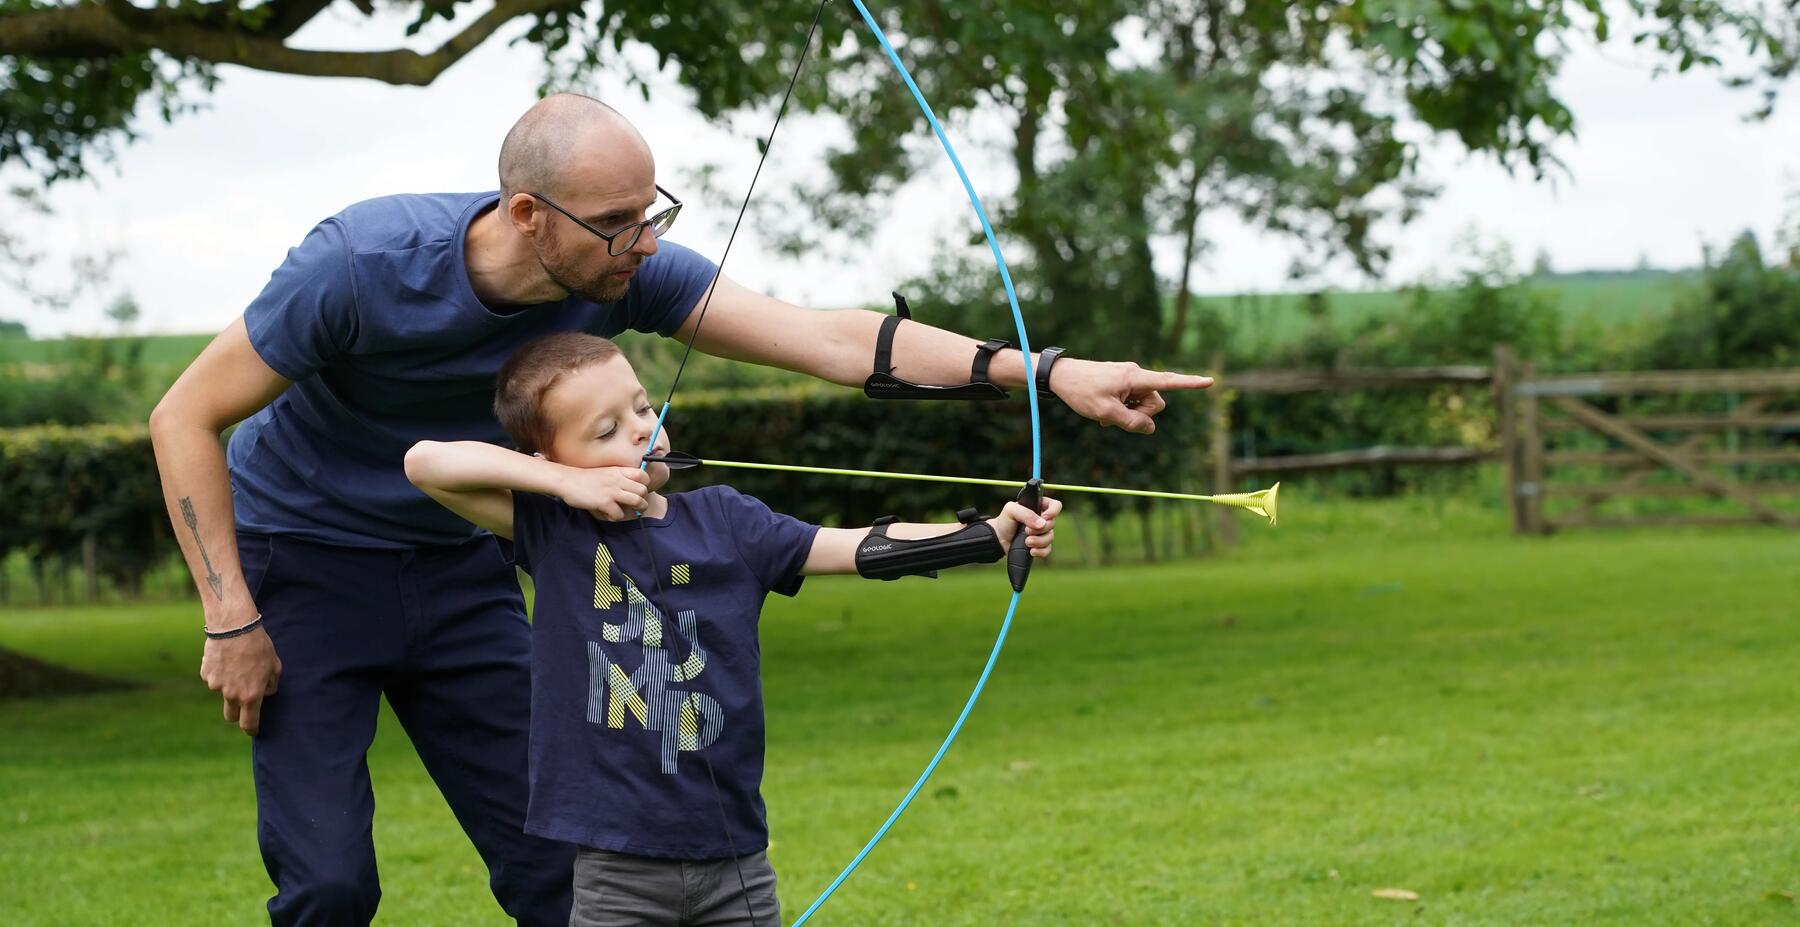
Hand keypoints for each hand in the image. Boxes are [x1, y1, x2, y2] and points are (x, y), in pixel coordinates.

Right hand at [199, 625, 281, 735]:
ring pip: (222, 693)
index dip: (251, 730)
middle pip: (231, 716)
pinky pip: (213, 679)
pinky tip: (226, 658)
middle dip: (237, 713)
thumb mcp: (274, 666)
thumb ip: (270, 685)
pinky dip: (219, 673)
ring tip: (237, 665)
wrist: (234, 626)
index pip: (249, 723)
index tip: (253, 731)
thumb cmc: (259, 646)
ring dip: (228, 687)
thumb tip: (265, 694)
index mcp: (251, 695)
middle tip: (244, 702)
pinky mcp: (205, 674)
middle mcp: (231, 694)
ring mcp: (216, 685)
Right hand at [556, 466, 650, 519]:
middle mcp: (618, 479)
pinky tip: (610, 514)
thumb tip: (631, 489)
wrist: (567, 480)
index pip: (642, 474)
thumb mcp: (606, 472)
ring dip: (636, 509)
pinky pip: (619, 514)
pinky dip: (616, 517)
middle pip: (643, 490)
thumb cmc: (586, 478)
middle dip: (643, 499)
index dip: (645, 484)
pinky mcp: (604, 502)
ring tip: (630, 510)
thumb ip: (619, 478)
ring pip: (637, 501)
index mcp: (618, 471)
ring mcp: (612, 491)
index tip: (639, 490)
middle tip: (638, 504)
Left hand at [989, 496, 1061, 558]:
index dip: (1053, 511)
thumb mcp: (1010, 510)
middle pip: (1053, 524)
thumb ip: (1026, 513)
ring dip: (1039, 541)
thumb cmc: (1005, 521)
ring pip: (1050, 538)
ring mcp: (1042, 533)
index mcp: (1038, 506)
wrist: (999, 538)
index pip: (1055, 505)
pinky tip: (1031, 551)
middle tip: (1026, 530)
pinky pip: (1047, 549)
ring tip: (1026, 542)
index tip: (1044, 517)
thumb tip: (1042, 524)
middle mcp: (1043, 519)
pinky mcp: (1040, 545)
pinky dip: (1040, 552)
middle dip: (1040, 529)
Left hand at [1046, 358, 1213, 434]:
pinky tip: (1104, 413)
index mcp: (1135, 378)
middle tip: (1115, 417)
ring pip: (1143, 404)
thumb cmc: (1082, 392)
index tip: (1210, 381)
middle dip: (1141, 415)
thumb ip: (1131, 422)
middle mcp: (1136, 375)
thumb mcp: (1106, 413)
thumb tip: (1150, 428)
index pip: (1169, 381)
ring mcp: (1129, 379)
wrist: (1061, 376)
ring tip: (1105, 415)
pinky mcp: (1122, 382)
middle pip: (1156, 402)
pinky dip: (1122, 409)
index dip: (1190, 384)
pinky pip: (1131, 400)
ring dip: (1128, 413)